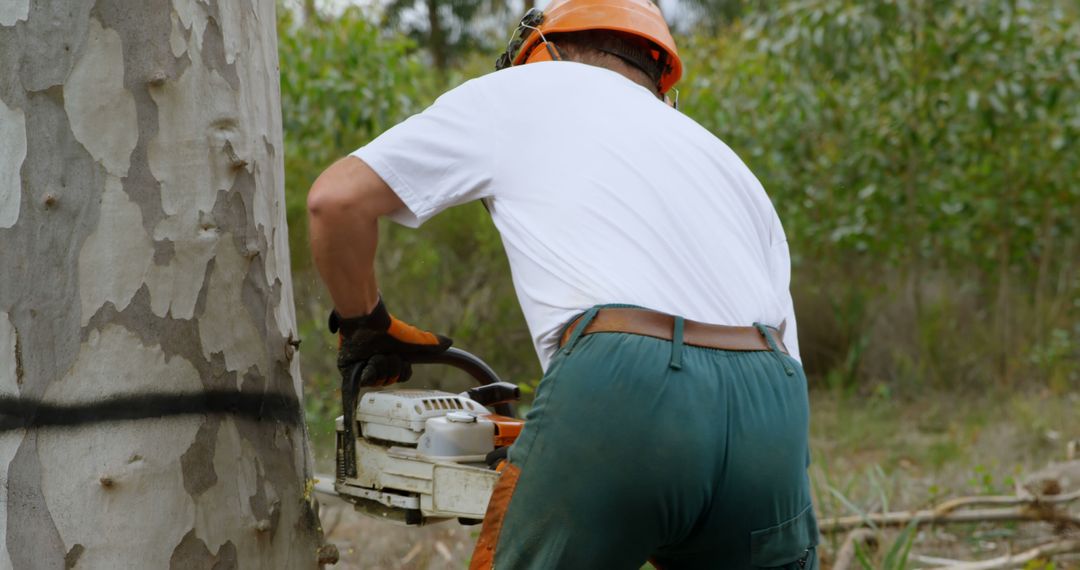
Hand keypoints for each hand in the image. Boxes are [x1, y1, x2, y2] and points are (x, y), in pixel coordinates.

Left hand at [329, 298, 451, 387]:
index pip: (401, 377)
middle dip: (390, 368)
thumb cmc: (387, 328)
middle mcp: (378, 366)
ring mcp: (363, 369)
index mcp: (391, 360)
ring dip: (379, 367)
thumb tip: (449, 342)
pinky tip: (367, 362)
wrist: (366, 321)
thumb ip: (429, 342)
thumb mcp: (412, 339)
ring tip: (375, 355)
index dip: (401, 370)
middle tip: (386, 354)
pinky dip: (367, 373)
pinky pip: (361, 382)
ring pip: (377, 382)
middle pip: (389, 381)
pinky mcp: (348, 370)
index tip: (400, 359)